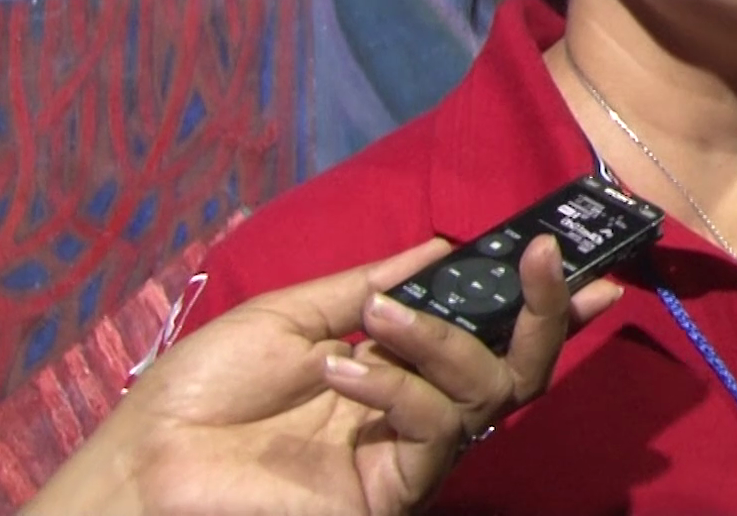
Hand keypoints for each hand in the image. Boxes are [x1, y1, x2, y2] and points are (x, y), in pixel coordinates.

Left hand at [25, 237, 621, 515]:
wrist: (147, 465)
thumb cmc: (206, 390)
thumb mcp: (290, 314)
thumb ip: (368, 282)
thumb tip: (443, 246)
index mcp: (398, 365)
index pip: (489, 332)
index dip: (544, 303)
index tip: (588, 258)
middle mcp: (418, 408)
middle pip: (517, 368)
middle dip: (542, 313)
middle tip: (543, 264)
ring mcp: (408, 453)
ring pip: (485, 394)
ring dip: (441, 342)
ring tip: (376, 318)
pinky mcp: (393, 490)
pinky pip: (433, 432)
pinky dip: (397, 388)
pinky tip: (343, 366)